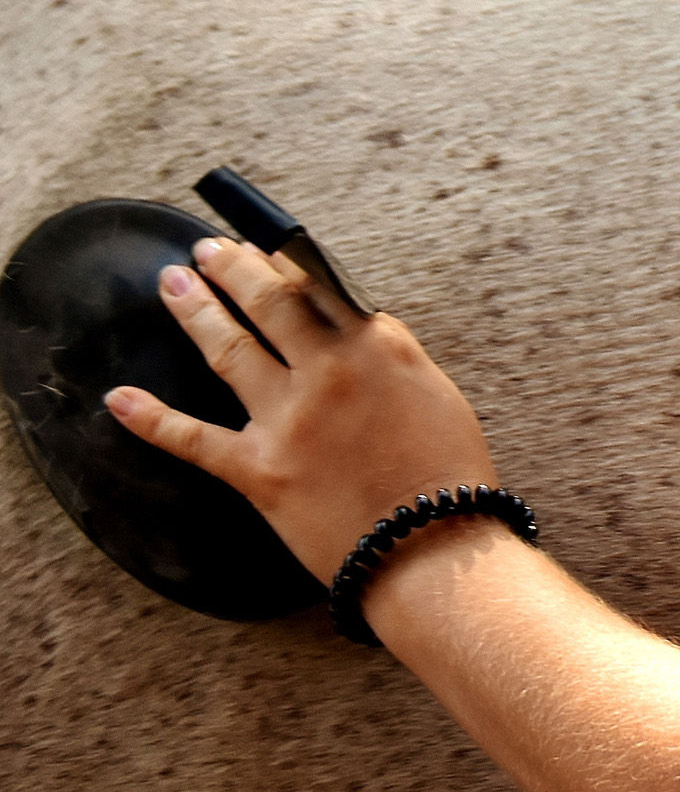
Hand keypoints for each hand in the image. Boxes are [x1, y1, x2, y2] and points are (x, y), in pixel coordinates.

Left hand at [105, 237, 498, 583]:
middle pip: (270, 303)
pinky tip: (119, 399)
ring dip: (196, 311)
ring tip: (171, 282)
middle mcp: (328, 370)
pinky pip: (193, 439)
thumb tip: (354, 333)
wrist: (432, 546)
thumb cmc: (448, 470)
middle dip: (233, 269)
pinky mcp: (259, 470)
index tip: (265, 245)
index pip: (321, 286)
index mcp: (377, 345)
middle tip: (206, 249)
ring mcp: (288, 419)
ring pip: (230, 349)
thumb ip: (388, 356)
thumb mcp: (434, 390)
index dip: (286, 261)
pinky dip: (151, 418)